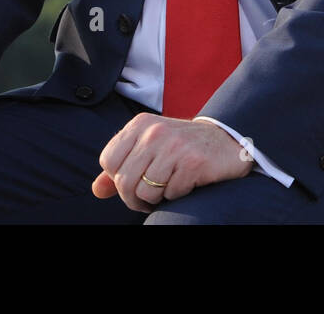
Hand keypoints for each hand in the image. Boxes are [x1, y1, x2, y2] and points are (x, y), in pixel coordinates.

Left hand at [92, 114, 253, 212]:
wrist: (226, 142)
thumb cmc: (181, 148)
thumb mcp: (149, 150)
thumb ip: (122, 167)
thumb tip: (97, 190)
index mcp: (140, 124)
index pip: (108, 161)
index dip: (118, 179)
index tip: (135, 181)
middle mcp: (155, 131)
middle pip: (124, 180)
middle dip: (135, 197)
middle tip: (151, 196)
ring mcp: (174, 145)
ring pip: (145, 191)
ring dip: (157, 198)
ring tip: (169, 187)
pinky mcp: (192, 161)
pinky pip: (170, 194)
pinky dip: (177, 195)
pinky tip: (187, 182)